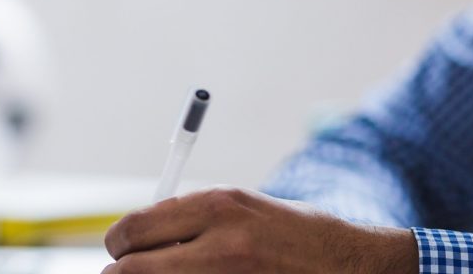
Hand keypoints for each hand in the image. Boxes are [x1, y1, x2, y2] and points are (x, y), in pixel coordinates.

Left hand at [102, 187, 417, 273]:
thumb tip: (140, 234)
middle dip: (123, 273)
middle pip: (131, 269)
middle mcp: (220, 243)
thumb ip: (193, 217)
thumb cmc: (297, 235)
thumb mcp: (245, 208)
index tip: (121, 249)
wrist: (353, 265)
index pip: (135, 229)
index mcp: (219, 205)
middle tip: (126, 273)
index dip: (119, 243)